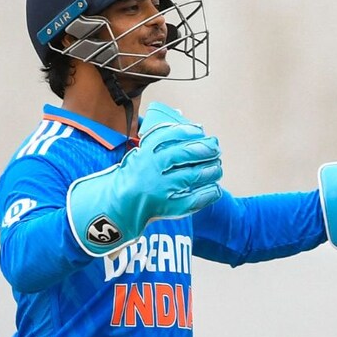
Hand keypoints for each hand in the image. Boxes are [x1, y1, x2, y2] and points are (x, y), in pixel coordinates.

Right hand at [67, 102, 222, 255]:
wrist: (119, 205)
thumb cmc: (138, 176)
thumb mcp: (143, 155)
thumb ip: (164, 142)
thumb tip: (196, 128)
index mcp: (144, 155)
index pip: (168, 137)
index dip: (187, 132)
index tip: (201, 130)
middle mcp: (151, 171)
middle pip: (182, 155)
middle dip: (204, 149)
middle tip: (216, 148)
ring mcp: (160, 190)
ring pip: (191, 176)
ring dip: (210, 170)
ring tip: (217, 168)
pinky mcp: (169, 207)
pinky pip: (195, 199)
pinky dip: (209, 192)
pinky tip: (215, 187)